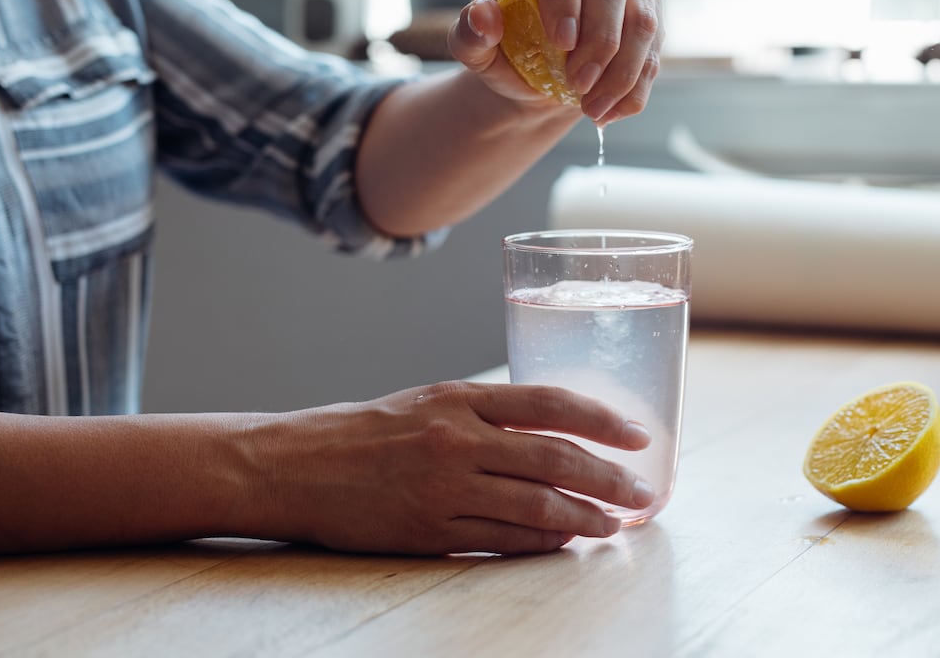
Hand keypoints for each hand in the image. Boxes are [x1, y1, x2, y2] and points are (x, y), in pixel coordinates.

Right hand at [247, 381, 654, 554]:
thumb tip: (553, 433)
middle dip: (609, 477)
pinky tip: (566, 541)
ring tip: (615, 522)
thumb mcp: (430, 402)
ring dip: (585, 516)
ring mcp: (446, 487)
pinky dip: (543, 541)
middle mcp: (458, 439)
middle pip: (555, 457)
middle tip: (642, 491)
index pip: (550, 403)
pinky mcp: (432, 530)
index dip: (602, 420)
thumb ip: (488, 415)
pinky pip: (503, 538)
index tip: (638, 435)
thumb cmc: (368, 432)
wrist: (297, 466)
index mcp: (462, 398)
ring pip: (536, 504)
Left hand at [448, 0, 663, 123]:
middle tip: (578, 86)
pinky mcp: (648, 4)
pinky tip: (610, 111)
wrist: (539, 66)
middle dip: (599, 42)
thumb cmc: (504, 45)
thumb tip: (484, 15)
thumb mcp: (475, 45)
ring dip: (622, 72)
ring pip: (641, 16)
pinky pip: (655, 46)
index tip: (561, 43)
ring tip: (593, 108)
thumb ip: (469, 34)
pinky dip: (635, 86)